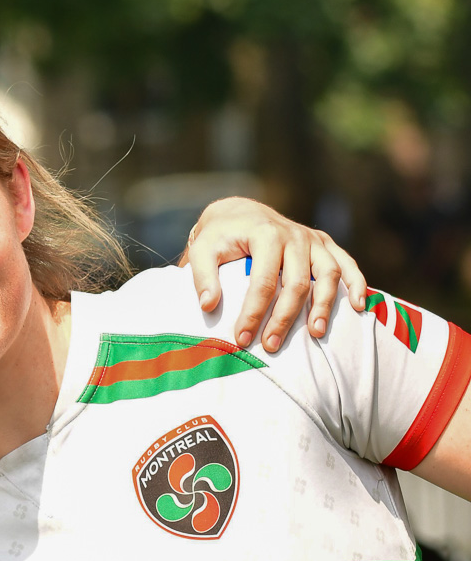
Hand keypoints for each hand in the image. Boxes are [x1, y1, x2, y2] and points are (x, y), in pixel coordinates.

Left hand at [184, 198, 367, 353]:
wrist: (239, 214)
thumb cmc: (219, 238)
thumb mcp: (202, 250)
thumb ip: (201, 276)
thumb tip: (208, 306)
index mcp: (266, 235)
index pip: (263, 281)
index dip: (253, 313)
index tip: (241, 339)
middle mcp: (295, 235)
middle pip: (297, 282)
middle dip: (284, 318)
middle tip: (271, 346)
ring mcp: (313, 240)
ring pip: (328, 274)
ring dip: (325, 305)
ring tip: (316, 334)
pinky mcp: (324, 244)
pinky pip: (347, 263)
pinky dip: (357, 283)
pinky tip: (359, 307)